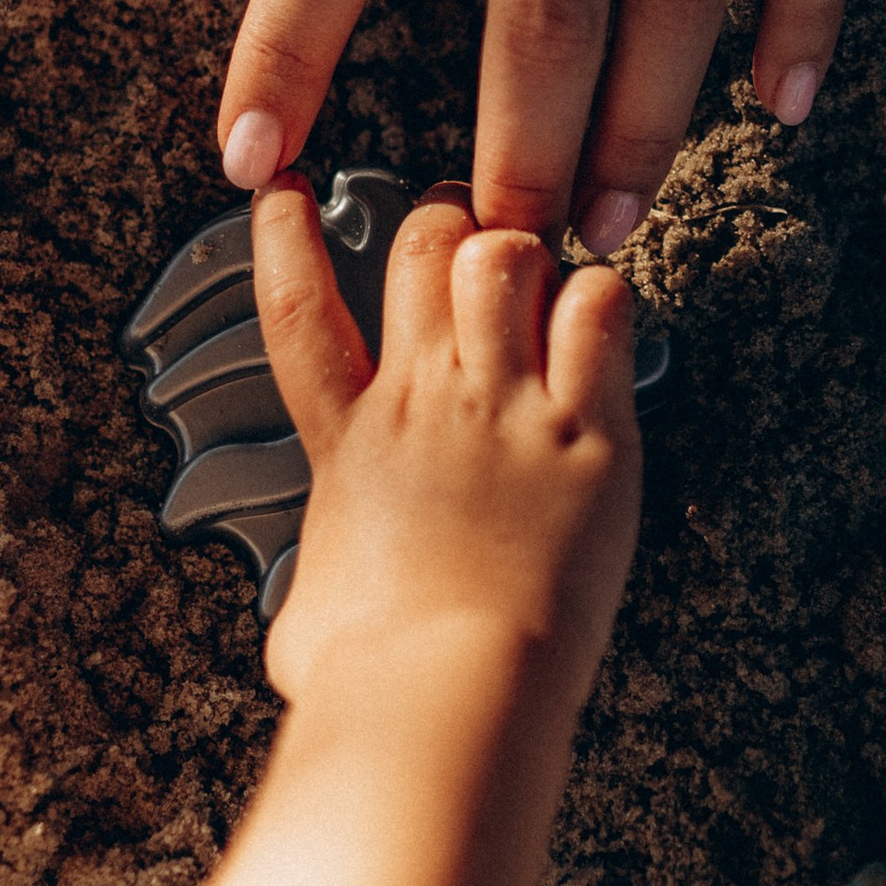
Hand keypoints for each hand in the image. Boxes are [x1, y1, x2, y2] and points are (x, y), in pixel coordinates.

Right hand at [251, 181, 640, 715]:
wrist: (441, 694)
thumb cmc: (370, 678)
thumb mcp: (308, 615)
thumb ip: (322, 581)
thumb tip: (318, 616)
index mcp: (349, 442)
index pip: (297, 306)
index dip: (284, 236)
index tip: (282, 190)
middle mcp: (423, 403)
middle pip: (428, 248)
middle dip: (451, 221)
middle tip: (473, 235)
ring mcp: (505, 409)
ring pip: (512, 256)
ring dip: (529, 252)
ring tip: (544, 278)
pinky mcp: (586, 435)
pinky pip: (600, 312)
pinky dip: (602, 299)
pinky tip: (602, 322)